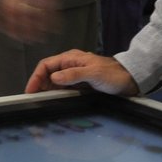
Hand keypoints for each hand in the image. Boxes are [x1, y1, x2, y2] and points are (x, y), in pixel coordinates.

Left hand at [0, 0, 67, 42]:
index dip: (6, 23)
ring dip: (38, 30)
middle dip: (22, 30)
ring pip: (35, 16)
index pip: (4, 8)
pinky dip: (52, 23)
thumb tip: (4, 16)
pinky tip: (53, 28)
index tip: (9, 32)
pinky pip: (50, 11)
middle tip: (25, 39)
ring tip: (40, 38)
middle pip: (18, 15)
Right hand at [26, 49, 140, 94]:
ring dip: (47, 91)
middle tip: (33, 100)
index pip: (46, 65)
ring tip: (41, 102)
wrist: (130, 80)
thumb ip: (73, 74)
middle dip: (39, 85)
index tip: (30, 91)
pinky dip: (56, 94)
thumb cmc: (113, 75)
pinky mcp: (80, 85)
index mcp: (71, 58)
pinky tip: (54, 102)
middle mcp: (70, 65)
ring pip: (54, 82)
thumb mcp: (93, 73)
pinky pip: (63, 89)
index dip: (36, 77)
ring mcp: (75, 75)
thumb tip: (53, 77)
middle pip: (48, 74)